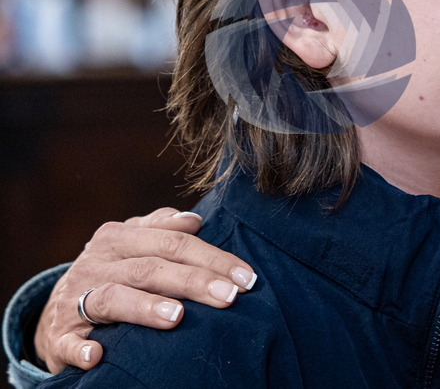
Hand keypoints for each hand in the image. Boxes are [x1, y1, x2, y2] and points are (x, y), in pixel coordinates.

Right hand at [35, 208, 256, 373]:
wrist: (55, 313)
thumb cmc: (111, 273)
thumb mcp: (132, 244)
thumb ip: (161, 229)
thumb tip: (194, 220)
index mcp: (118, 238)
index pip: (173, 243)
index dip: (212, 258)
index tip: (246, 277)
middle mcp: (96, 264)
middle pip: (151, 268)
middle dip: (194, 281)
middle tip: (229, 297)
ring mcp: (74, 300)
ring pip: (113, 299)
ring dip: (144, 308)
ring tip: (177, 317)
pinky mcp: (59, 337)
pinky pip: (69, 344)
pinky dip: (81, 350)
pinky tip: (99, 356)